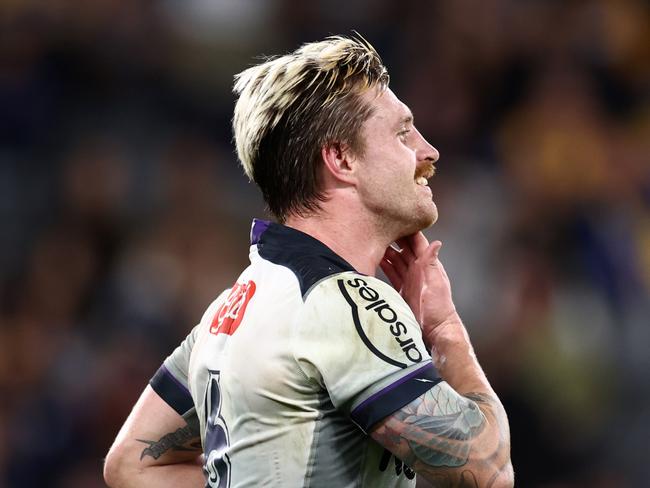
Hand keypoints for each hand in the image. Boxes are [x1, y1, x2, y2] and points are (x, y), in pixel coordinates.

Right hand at [380, 232, 456, 346]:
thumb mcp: (436, 284)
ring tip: (373, 241)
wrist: (435, 330)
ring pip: (395, 260)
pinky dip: (384, 266)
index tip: (398, 217)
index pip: (417, 243)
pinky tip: (375, 259)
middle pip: (403, 249)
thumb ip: (432, 264)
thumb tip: (436, 242)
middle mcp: (417, 270)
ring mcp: (409, 279)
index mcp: (426, 265)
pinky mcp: (402, 289)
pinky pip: (391, 273)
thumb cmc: (438, 308)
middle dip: (394, 237)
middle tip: (380, 226)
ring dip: (386, 251)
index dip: (408, 230)